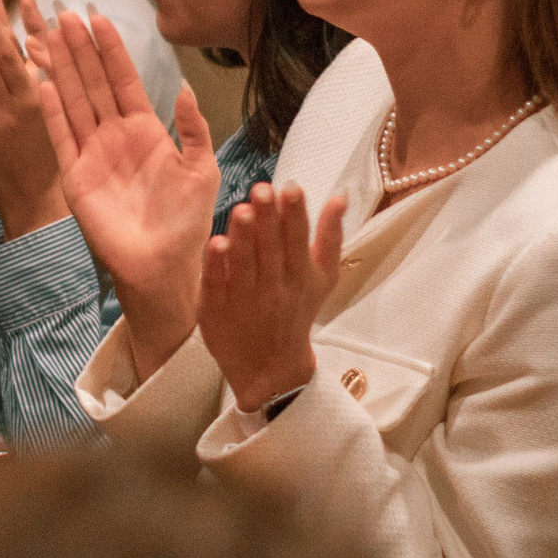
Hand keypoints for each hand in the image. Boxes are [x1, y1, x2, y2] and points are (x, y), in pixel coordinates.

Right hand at [33, 8, 218, 371]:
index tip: (99, 17)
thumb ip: (192, 127)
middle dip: (80, 49)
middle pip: (93, 83)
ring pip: (73, 101)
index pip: (124, 80)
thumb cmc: (187, 221)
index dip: (111, 49)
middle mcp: (113, 136)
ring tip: (49, 36)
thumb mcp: (201, 167)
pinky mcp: (74, 176)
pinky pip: (60, 136)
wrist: (164, 266)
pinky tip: (42, 82)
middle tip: (65, 13)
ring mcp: (91, 154)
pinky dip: (51, 110)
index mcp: (145, 130)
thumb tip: (184, 87)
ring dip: (61, 69)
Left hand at [200, 182, 346, 412]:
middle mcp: (274, 287)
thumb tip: (340, 196)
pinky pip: (217, 286)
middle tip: (262, 189)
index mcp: (300, 276)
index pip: (298, 240)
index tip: (290, 188)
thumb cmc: (296, 312)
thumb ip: (330, 237)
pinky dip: (216, 266)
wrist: (271, 369)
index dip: (295, 214)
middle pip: (271, 249)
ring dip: (244, 238)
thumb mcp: (322, 279)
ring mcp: (244, 300)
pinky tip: (216, 243)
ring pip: (244, 265)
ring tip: (242, 210)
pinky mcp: (216, 311)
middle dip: (268, 219)